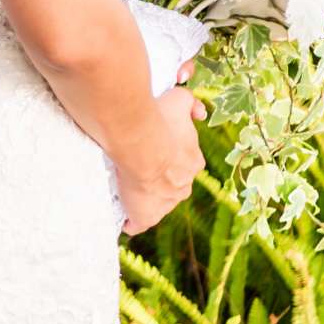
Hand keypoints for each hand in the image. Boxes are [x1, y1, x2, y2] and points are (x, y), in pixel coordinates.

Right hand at [115, 86, 205, 233]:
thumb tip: (198, 112)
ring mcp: (167, 201)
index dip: (170, 155)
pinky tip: (125, 219)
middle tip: (137, 168)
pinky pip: (140, 222)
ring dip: (146, 198)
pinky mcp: (147, 214)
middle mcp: (184, 184)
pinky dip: (134, 221)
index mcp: (193, 161)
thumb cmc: (158, 122)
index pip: (184, 161)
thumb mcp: (178, 101)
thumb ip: (189, 102)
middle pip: (173, 183)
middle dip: (160, 178)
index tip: (154, 149)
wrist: (141, 146)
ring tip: (127, 190)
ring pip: (159, 202)